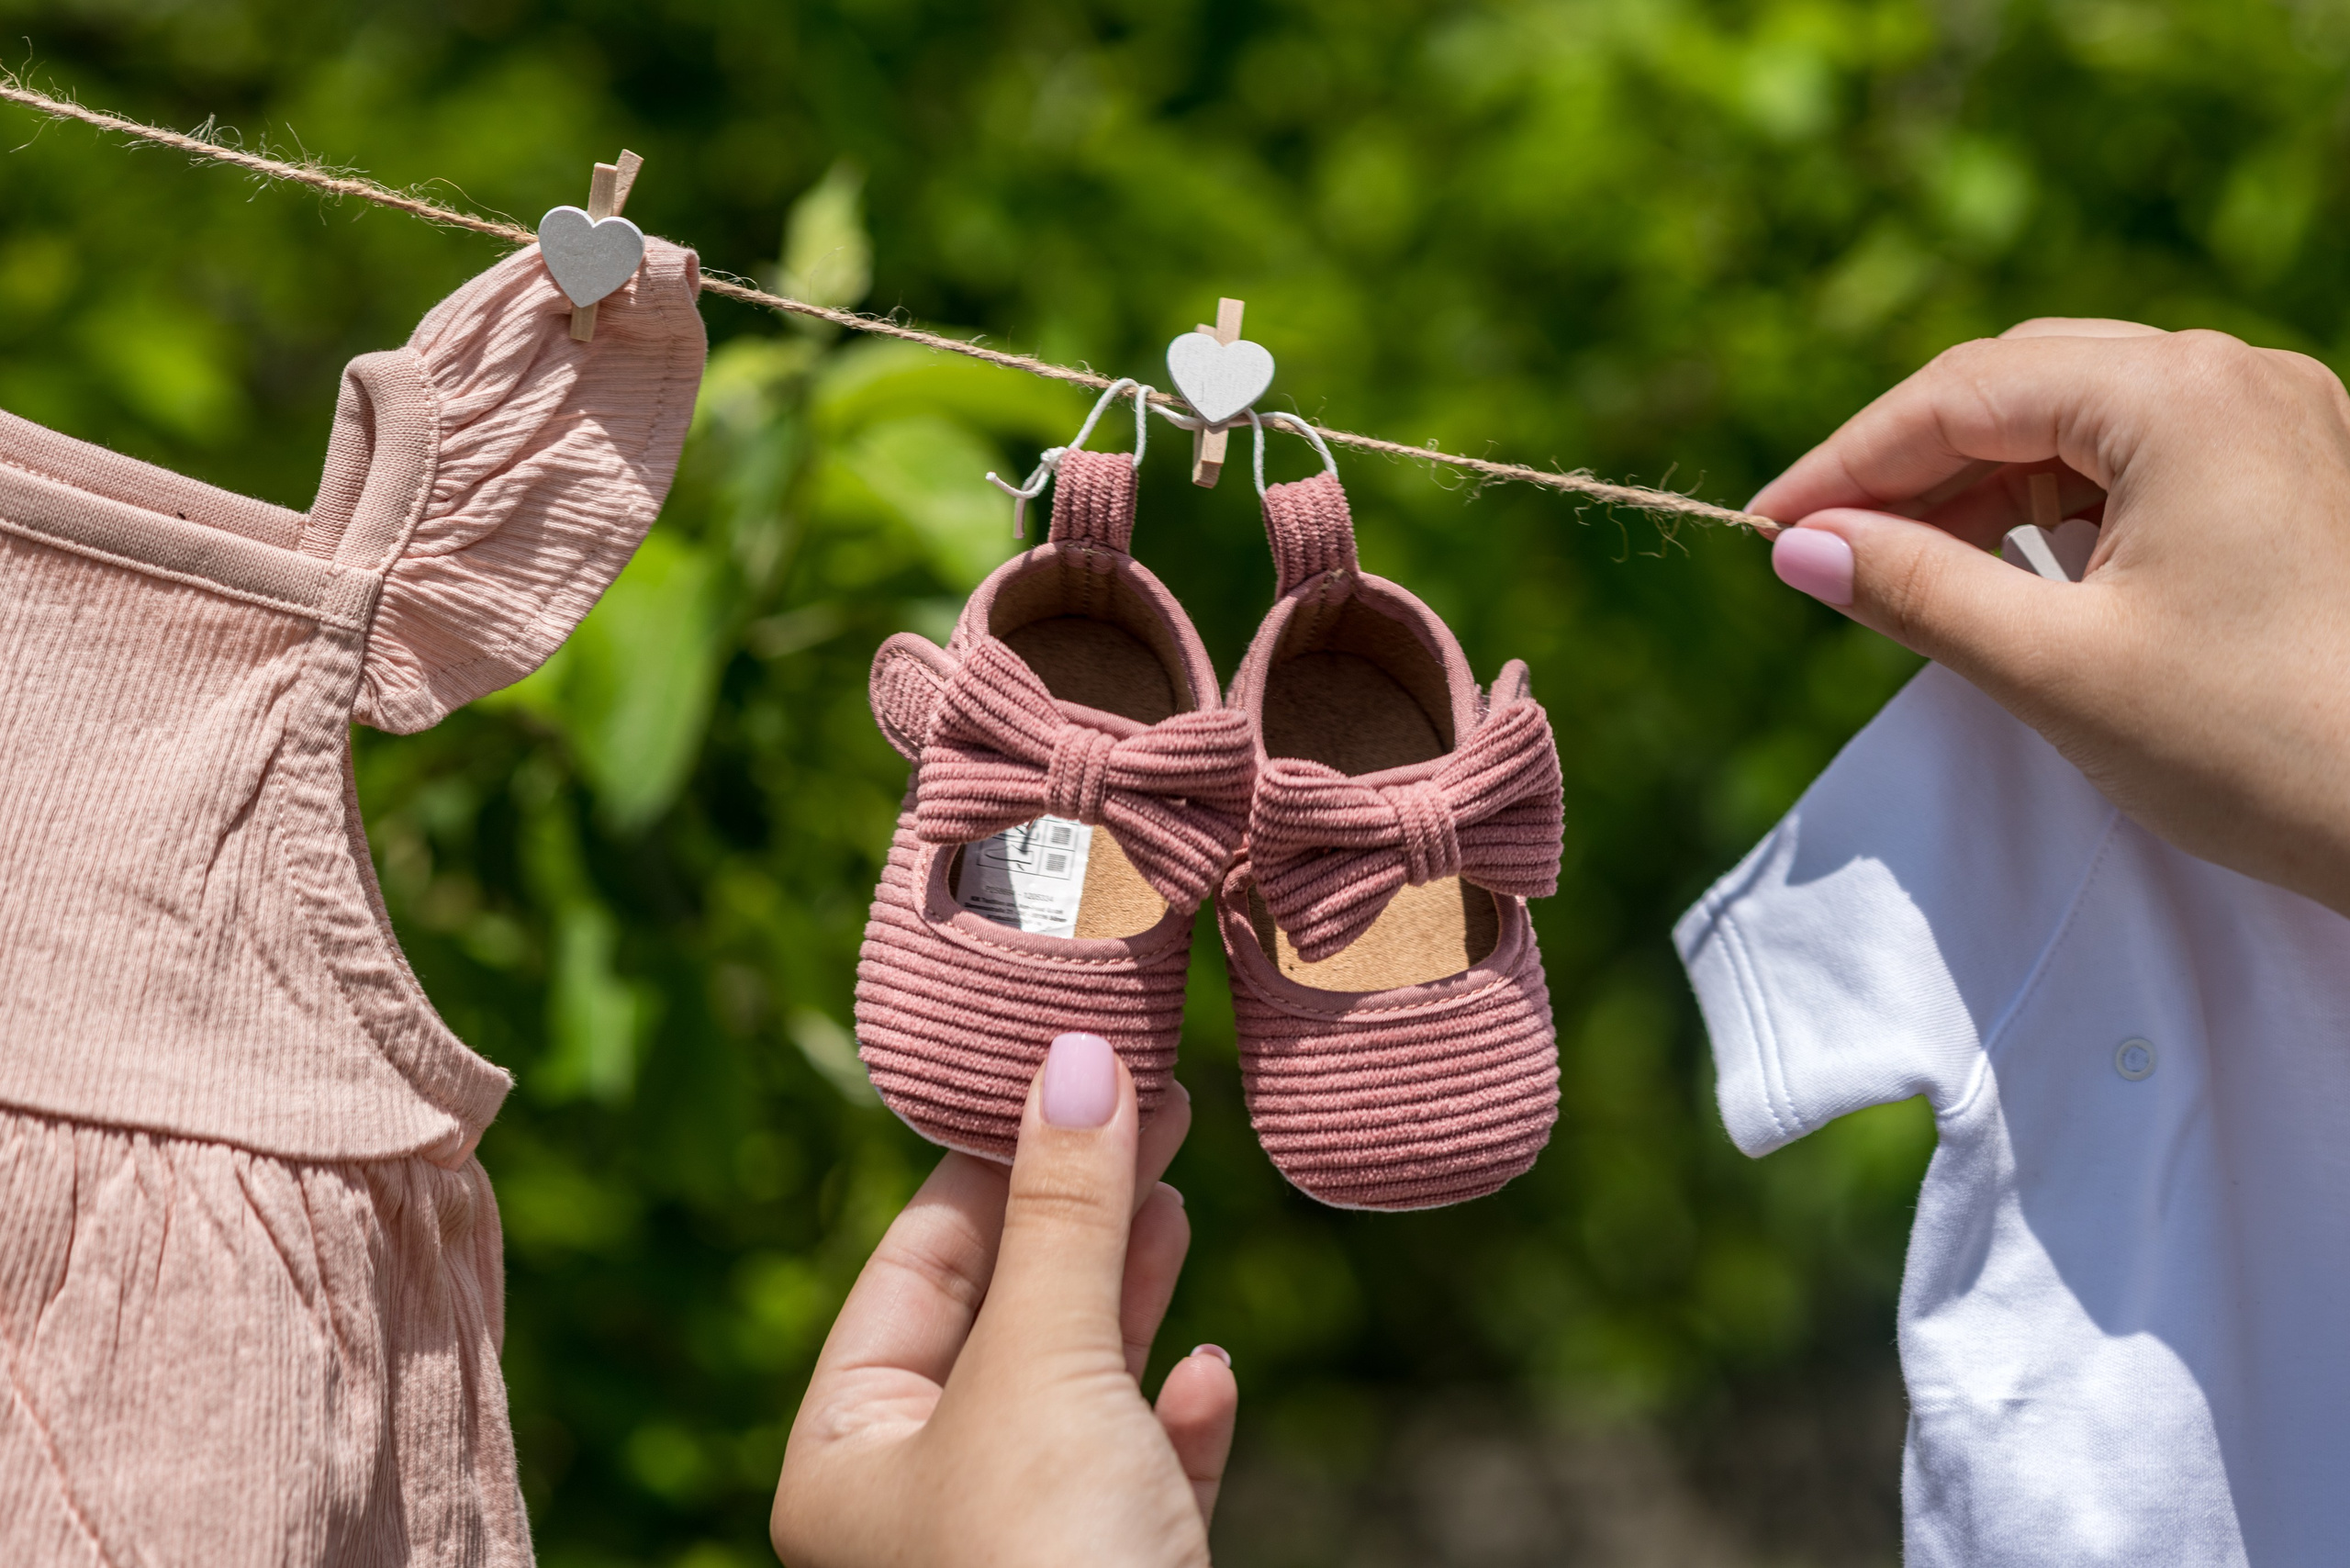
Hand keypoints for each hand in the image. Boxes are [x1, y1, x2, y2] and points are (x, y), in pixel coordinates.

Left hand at [770, 1033, 1238, 1567]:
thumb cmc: (1048, 1567)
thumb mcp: (1045, 1368)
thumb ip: (1066, 1212)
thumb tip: (1079, 1051)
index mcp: (848, 1454)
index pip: (913, 1265)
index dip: (993, 1159)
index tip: (1070, 1067)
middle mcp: (920, 1503)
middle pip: (1001, 1315)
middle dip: (1078, 1211)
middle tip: (1154, 1106)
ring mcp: (1019, 1548)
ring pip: (1075, 1389)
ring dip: (1128, 1293)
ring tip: (1174, 1199)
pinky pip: (1137, 1477)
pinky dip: (1172, 1417)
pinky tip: (1207, 1370)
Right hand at [1752, 319, 2349, 915]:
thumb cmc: (2257, 748)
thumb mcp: (2057, 670)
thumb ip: (1914, 590)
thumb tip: (1797, 548)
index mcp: (2181, 398)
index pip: (1963, 395)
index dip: (1847, 460)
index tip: (1766, 529)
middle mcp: (2232, 378)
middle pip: (2016, 383)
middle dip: (1905, 463)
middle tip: (1819, 549)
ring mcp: (2270, 420)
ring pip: (2071, 416)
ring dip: (1972, 482)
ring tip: (1893, 565)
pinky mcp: (2284, 473)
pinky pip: (2130, 455)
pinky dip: (2046, 502)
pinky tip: (1996, 565)